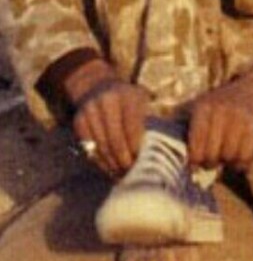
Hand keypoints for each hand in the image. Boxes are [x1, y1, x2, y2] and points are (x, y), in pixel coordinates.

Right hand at [64, 60, 149, 174]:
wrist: (98, 86)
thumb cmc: (129, 98)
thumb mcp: (142, 99)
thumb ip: (152, 117)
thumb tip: (165, 146)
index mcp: (127, 95)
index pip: (132, 127)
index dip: (137, 147)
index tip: (143, 161)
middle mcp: (106, 101)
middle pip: (115, 139)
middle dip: (124, 160)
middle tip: (133, 172)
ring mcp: (90, 111)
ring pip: (102, 146)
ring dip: (113, 164)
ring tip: (123, 174)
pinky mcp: (79, 121)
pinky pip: (89, 147)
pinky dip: (100, 161)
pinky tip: (110, 168)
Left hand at [188, 62, 252, 170]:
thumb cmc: (226, 105)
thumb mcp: (206, 108)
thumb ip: (194, 132)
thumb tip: (191, 167)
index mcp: (203, 107)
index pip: (194, 149)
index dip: (196, 161)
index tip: (200, 162)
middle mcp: (220, 110)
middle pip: (211, 156)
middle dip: (213, 162)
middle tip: (216, 159)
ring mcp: (239, 117)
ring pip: (229, 157)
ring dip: (230, 161)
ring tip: (230, 152)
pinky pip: (245, 157)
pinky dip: (243, 162)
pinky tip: (242, 154)